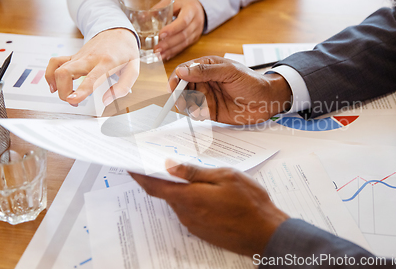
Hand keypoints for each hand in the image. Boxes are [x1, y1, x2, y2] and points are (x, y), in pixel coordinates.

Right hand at [45, 28, 139, 105]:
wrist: (117, 32)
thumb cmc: (125, 51)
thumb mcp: (133, 69)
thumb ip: (122, 87)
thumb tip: (106, 101)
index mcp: (106, 62)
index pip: (90, 78)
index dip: (80, 90)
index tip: (73, 100)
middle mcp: (89, 58)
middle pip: (65, 72)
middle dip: (63, 91)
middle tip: (73, 102)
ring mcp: (79, 57)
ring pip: (57, 68)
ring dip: (57, 85)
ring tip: (66, 95)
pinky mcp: (73, 57)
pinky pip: (55, 63)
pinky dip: (50, 74)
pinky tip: (55, 84)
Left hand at [130, 160, 288, 255]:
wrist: (265, 234)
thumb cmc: (249, 203)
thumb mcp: (225, 177)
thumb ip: (195, 172)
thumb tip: (169, 165)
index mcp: (189, 198)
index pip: (154, 186)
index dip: (139, 175)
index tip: (129, 165)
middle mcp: (186, 214)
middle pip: (165, 194)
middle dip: (159, 178)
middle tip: (158, 162)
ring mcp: (194, 224)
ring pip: (178, 202)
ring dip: (176, 189)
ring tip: (183, 173)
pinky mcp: (202, 230)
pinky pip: (188, 211)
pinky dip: (187, 199)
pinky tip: (199, 191)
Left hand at [154, 0, 204, 60]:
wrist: (199, 6)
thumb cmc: (184, 2)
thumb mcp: (173, 0)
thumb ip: (159, 7)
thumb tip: (142, 16)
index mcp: (191, 10)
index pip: (183, 21)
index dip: (172, 29)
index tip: (160, 35)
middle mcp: (196, 22)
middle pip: (183, 35)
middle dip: (169, 43)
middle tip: (156, 49)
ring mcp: (196, 31)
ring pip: (184, 43)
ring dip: (170, 50)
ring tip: (159, 55)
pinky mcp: (194, 38)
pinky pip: (184, 47)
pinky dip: (174, 52)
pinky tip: (165, 56)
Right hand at [169, 56, 291, 124]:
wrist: (267, 101)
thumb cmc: (252, 82)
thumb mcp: (229, 72)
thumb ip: (205, 71)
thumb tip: (182, 71)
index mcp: (207, 66)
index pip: (184, 70)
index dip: (176, 79)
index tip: (173, 87)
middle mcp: (204, 80)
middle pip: (182, 87)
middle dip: (179, 95)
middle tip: (183, 101)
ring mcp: (207, 96)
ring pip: (187, 101)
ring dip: (188, 105)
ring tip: (197, 108)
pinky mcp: (210, 110)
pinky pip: (196, 112)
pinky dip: (195, 114)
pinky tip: (203, 113)